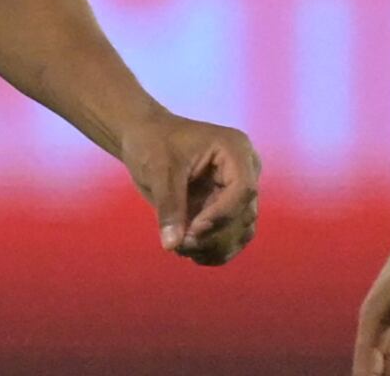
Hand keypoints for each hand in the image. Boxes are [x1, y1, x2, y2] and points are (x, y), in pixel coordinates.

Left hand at [120, 113, 259, 264]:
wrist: (145, 139)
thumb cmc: (152, 143)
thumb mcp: (158, 170)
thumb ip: (168, 206)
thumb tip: (172, 245)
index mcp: (235, 150)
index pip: (243, 189)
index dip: (222, 214)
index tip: (193, 229)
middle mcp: (244, 171)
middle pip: (244, 215)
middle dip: (214, 235)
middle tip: (180, 245)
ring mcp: (237, 192)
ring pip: (241, 232)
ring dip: (214, 247)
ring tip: (181, 248)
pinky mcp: (226, 210)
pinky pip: (230, 238)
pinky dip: (212, 250)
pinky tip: (187, 251)